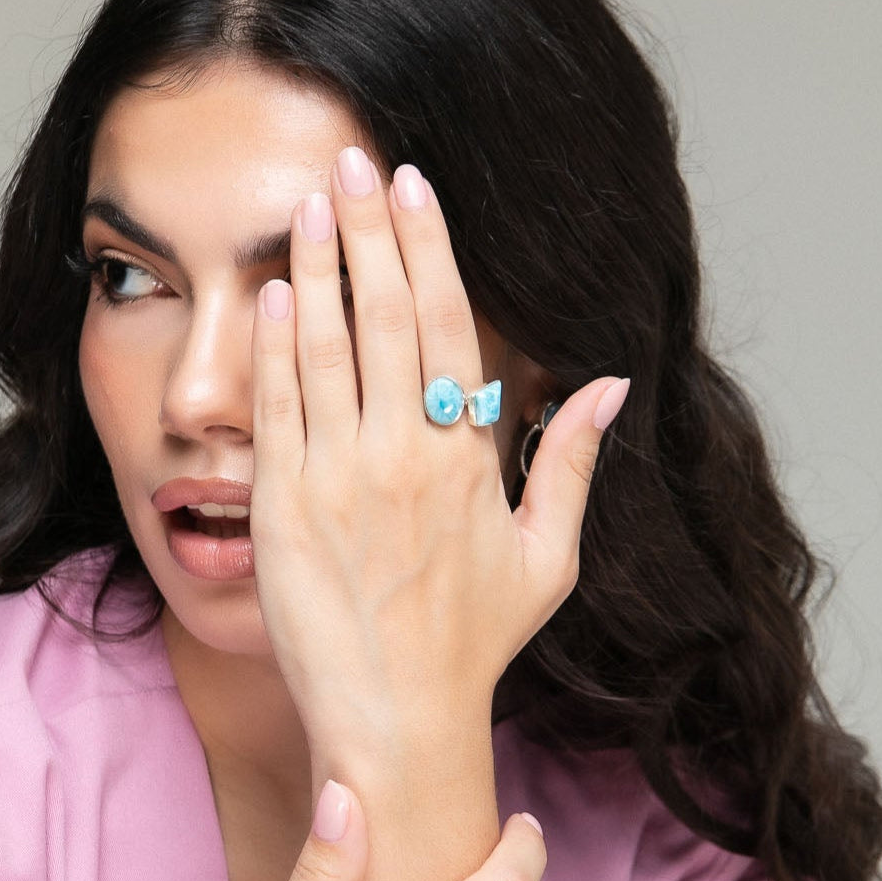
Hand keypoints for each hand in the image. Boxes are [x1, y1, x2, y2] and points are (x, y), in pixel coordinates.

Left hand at [249, 146, 627, 752]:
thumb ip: (570, 464)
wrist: (396, 719)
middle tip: (354, 160)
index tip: (415, 187)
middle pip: (387, 315)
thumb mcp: (545, 560)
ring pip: (325, 347)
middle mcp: (402, 456)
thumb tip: (610, 385)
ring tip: (307, 204)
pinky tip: (271, 293)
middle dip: (368, 228)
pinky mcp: (283, 508)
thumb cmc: (472, 646)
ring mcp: (337, 479)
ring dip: (315, 267)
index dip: (430, 248)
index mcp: (466, 461)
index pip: (450, 326)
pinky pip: (277, 408)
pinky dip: (273, 346)